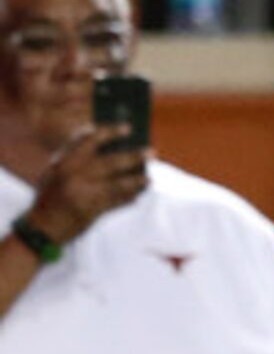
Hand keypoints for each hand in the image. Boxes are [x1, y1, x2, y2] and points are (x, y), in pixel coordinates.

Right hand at [25, 123, 148, 244]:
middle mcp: (73, 174)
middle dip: (134, 156)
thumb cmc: (51, 196)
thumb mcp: (56, 173)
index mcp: (63, 161)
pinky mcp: (92, 210)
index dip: (110, 131)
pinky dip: (129, 197)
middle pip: (111, 161)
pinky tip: (138, 194)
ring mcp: (83, 192)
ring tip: (148, 178)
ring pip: (119, 183)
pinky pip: (118, 201)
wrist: (43, 226)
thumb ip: (76, 159)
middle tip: (151, 151)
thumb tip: (113, 149)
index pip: (89, 139)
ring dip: (137, 180)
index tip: (127, 127)